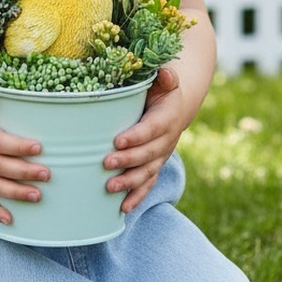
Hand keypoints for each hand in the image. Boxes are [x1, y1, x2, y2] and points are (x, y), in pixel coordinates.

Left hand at [103, 67, 188, 212]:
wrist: (175, 108)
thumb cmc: (160, 91)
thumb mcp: (164, 81)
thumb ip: (164, 78)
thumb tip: (165, 73)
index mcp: (167, 117)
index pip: (152, 128)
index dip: (137, 136)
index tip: (117, 140)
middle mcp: (166, 140)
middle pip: (148, 154)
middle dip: (128, 160)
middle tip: (106, 163)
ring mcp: (161, 156)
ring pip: (147, 172)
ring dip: (129, 182)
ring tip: (110, 187)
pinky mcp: (155, 167)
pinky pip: (148, 184)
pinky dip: (137, 197)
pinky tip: (123, 208)